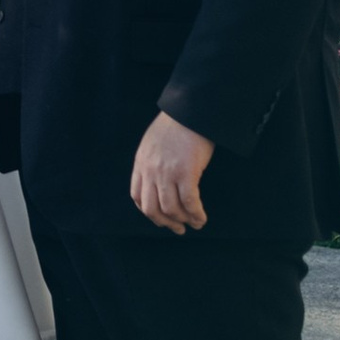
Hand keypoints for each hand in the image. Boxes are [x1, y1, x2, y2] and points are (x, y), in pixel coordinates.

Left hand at [130, 112, 213, 235]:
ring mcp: (167, 173)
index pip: (137, 196)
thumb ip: (152, 162)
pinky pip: (189, 202)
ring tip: (195, 223)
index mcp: (141, 163)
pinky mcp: (186, 173)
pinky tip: (202, 217)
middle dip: (165, 223)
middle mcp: (150, 170)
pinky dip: (196, 214)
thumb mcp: (153, 143)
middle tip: (178, 228)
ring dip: (184, 221)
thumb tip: (160, 181)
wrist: (189, 110)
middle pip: (151, 208)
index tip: (161, 218)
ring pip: (171, 209)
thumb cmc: (176, 125)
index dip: (149, 212)